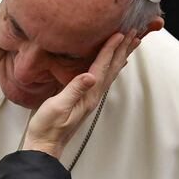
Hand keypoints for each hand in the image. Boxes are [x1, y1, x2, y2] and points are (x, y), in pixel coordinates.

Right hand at [23, 30, 139, 157]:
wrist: (44, 145)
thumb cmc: (47, 127)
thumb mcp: (57, 107)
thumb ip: (74, 90)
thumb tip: (90, 76)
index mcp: (88, 96)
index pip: (102, 67)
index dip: (110, 50)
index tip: (119, 33)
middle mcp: (92, 96)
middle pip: (111, 69)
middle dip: (122, 50)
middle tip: (133, 33)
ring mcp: (89, 98)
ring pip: (109, 73)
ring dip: (119, 57)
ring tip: (129, 44)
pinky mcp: (82, 99)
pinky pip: (101, 78)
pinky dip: (109, 67)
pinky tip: (109, 64)